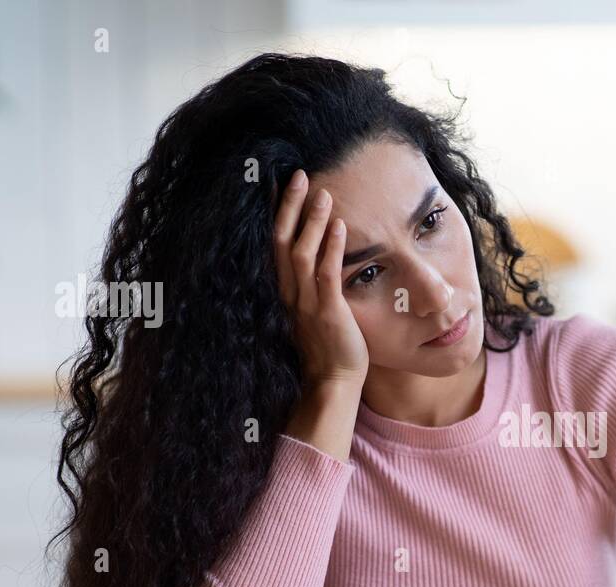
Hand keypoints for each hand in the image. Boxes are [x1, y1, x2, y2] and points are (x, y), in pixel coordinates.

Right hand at [274, 169, 368, 385]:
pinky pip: (326, 276)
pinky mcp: (328, 313)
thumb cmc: (327, 347)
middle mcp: (290, 293)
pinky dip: (332, 249)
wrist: (332, 382)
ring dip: (312, 221)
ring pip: (301, 253)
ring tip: (323, 194)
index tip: (283, 186)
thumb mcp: (313, 310)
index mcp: (284, 291)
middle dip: (290, 206)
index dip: (278, 214)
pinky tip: (340, 227)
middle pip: (282, 241)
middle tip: (300, 175)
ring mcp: (307, 303)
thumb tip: (319, 255)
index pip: (275, 244)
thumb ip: (312, 283)